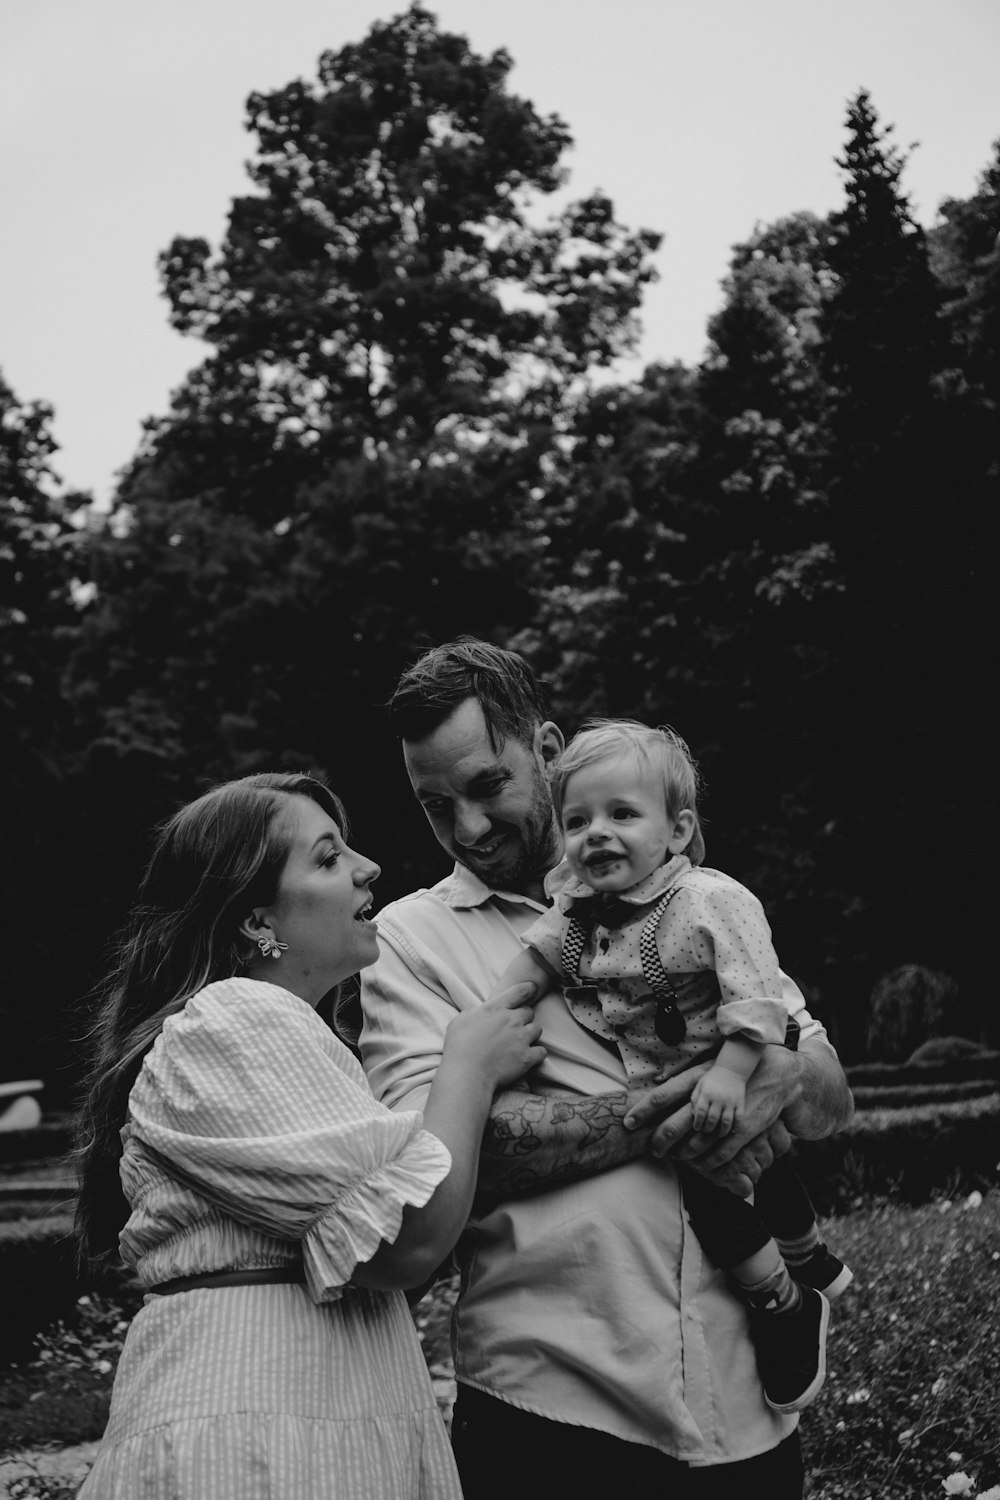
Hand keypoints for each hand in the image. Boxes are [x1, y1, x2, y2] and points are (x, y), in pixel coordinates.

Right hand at [445, 984, 545, 1089]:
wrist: (466, 1074)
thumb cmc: (458, 1048)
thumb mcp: (460, 1021)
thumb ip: (474, 1012)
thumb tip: (480, 1011)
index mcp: (496, 1009)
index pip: (519, 991)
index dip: (529, 988)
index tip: (533, 988)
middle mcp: (512, 1020)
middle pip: (529, 1012)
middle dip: (524, 1018)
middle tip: (515, 1028)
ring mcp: (521, 1038)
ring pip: (538, 1029)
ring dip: (531, 1034)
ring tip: (521, 1042)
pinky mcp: (527, 1058)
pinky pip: (542, 1052)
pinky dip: (537, 1054)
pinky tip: (528, 1057)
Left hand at [625, 1049, 801, 1196]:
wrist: (774, 1072)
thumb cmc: (733, 1073)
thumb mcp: (706, 1071)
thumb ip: (685, 1085)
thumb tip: (655, 1094)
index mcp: (696, 1078)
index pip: (662, 1094)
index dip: (643, 1110)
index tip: (628, 1123)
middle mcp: (708, 1095)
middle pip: (676, 1122)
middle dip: (660, 1140)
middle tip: (653, 1150)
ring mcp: (725, 1112)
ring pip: (696, 1140)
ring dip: (683, 1153)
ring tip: (674, 1157)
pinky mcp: (742, 1127)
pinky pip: (721, 1150)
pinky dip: (709, 1161)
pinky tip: (701, 1164)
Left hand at [690, 1064, 746, 1135]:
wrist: (731, 1069)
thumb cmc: (713, 1078)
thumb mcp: (700, 1084)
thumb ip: (695, 1099)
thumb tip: (694, 1115)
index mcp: (707, 1093)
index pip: (700, 1112)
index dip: (698, 1123)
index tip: (697, 1128)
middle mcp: (718, 1098)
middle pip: (712, 1119)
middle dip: (708, 1128)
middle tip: (706, 1131)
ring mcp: (730, 1101)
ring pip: (726, 1121)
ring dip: (722, 1131)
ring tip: (718, 1134)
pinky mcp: (740, 1103)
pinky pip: (739, 1118)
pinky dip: (736, 1126)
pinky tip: (732, 1131)